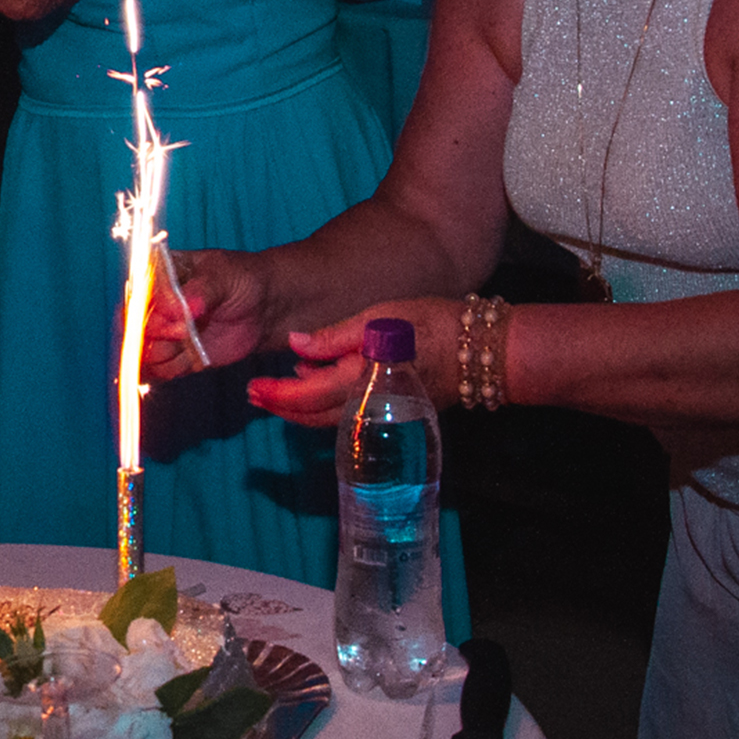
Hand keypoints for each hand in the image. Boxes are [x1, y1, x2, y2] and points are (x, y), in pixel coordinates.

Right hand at [141, 249, 270, 376]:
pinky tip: (192, 356)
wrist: (263, 309)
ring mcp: (162, 331)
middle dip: (157, 333)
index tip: (175, 313)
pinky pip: (157, 371)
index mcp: (159, 274)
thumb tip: (186, 306)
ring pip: (143, 352)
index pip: (137, 293)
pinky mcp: (173, 355)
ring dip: (164, 353)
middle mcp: (154, 304)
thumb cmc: (241, 281)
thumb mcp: (224, 277)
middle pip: (133, 327)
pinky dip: (171, 369)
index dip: (149, 308)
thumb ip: (202, 290)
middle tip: (184, 331)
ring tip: (191, 342)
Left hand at [250, 296, 459, 427]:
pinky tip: (315, 386)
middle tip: (254, 394)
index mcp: (364, 380)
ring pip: (331, 420)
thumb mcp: (382, 318)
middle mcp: (370, 406)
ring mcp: (384, 414)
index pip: (309, 396)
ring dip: (300, 410)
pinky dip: (325, 407)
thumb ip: (335, 335)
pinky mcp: (394, 413)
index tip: (253, 388)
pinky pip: (350, 416)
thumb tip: (294, 345)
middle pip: (315, 416)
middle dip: (282, 407)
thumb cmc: (433, 324)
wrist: (485, 351)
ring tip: (276, 392)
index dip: (278, 395)